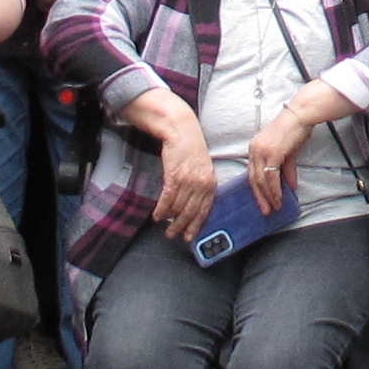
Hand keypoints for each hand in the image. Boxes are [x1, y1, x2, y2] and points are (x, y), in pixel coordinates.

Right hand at [148, 110, 218, 240]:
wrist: (182, 132)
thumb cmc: (192, 150)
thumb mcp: (203, 169)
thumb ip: (200, 188)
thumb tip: (191, 208)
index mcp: (211, 183)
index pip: (204, 210)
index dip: (195, 225)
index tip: (189, 236)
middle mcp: (201, 184)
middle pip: (190, 212)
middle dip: (180, 226)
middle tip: (172, 234)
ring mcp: (188, 181)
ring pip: (177, 207)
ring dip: (168, 218)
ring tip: (163, 224)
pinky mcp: (174, 177)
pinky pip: (167, 199)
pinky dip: (161, 209)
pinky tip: (157, 215)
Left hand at [244, 84, 341, 214]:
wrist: (300, 115)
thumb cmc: (294, 130)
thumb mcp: (288, 153)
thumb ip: (286, 170)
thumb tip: (290, 187)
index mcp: (255, 148)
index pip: (252, 173)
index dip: (257, 189)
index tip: (262, 201)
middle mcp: (255, 150)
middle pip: (253, 179)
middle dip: (260, 197)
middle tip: (265, 210)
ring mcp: (262, 151)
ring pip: (261, 180)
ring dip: (269, 196)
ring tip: (275, 206)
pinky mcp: (272, 153)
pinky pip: (271, 177)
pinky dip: (275, 189)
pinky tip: (280, 197)